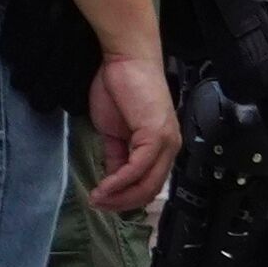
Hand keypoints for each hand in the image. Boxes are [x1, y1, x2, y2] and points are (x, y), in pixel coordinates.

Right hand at [88, 51, 180, 209]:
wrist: (126, 61)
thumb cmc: (121, 89)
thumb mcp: (115, 132)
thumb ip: (117, 156)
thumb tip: (112, 179)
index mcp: (162, 146)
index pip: (150, 184)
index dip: (126, 198)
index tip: (103, 202)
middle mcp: (170, 146)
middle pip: (150, 189)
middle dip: (122, 203)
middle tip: (97, 205)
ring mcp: (165, 141)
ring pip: (147, 183)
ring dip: (119, 196)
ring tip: (97, 199)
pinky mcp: (155, 134)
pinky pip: (138, 167)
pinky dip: (119, 181)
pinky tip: (104, 186)